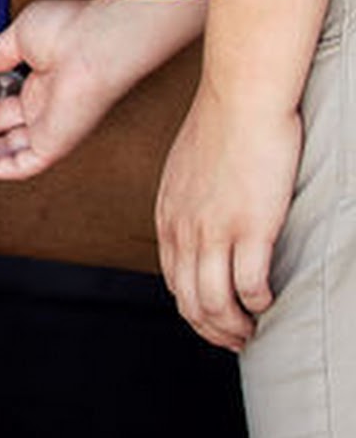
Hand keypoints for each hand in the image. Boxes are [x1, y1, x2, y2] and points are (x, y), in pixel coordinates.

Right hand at [0, 0, 204, 181]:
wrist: (94, 45)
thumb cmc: (66, 30)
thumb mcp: (20, 35)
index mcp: (41, 81)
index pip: (6, 103)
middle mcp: (46, 107)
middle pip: (5, 130)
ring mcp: (50, 127)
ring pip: (11, 151)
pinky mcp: (54, 144)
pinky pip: (22, 165)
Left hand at [156, 85, 299, 349]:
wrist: (239, 97)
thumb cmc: (220, 127)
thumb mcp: (186, 168)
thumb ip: (188, 200)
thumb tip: (198, 221)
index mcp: (168, 214)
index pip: (172, 279)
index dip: (193, 309)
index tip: (214, 320)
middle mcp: (184, 227)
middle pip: (190, 300)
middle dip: (212, 328)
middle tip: (236, 340)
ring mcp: (216, 229)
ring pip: (216, 302)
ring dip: (235, 326)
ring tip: (253, 331)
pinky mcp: (251, 227)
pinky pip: (250, 286)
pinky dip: (259, 303)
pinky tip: (269, 301)